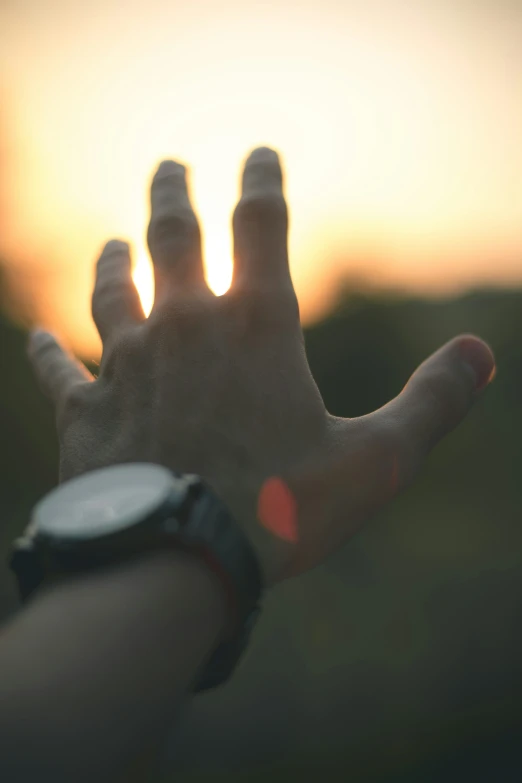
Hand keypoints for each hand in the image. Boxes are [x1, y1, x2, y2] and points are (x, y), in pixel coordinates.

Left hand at [29, 147, 495, 585]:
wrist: (171, 564)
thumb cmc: (278, 513)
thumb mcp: (376, 462)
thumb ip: (431, 403)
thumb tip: (480, 353)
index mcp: (255, 327)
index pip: (260, 224)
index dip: (261, 178)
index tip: (258, 150)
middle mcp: (183, 328)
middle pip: (171, 236)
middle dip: (171, 193)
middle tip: (167, 164)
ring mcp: (126, 366)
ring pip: (111, 290)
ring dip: (112, 259)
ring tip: (113, 239)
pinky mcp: (83, 412)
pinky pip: (57, 369)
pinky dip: (45, 350)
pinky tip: (32, 335)